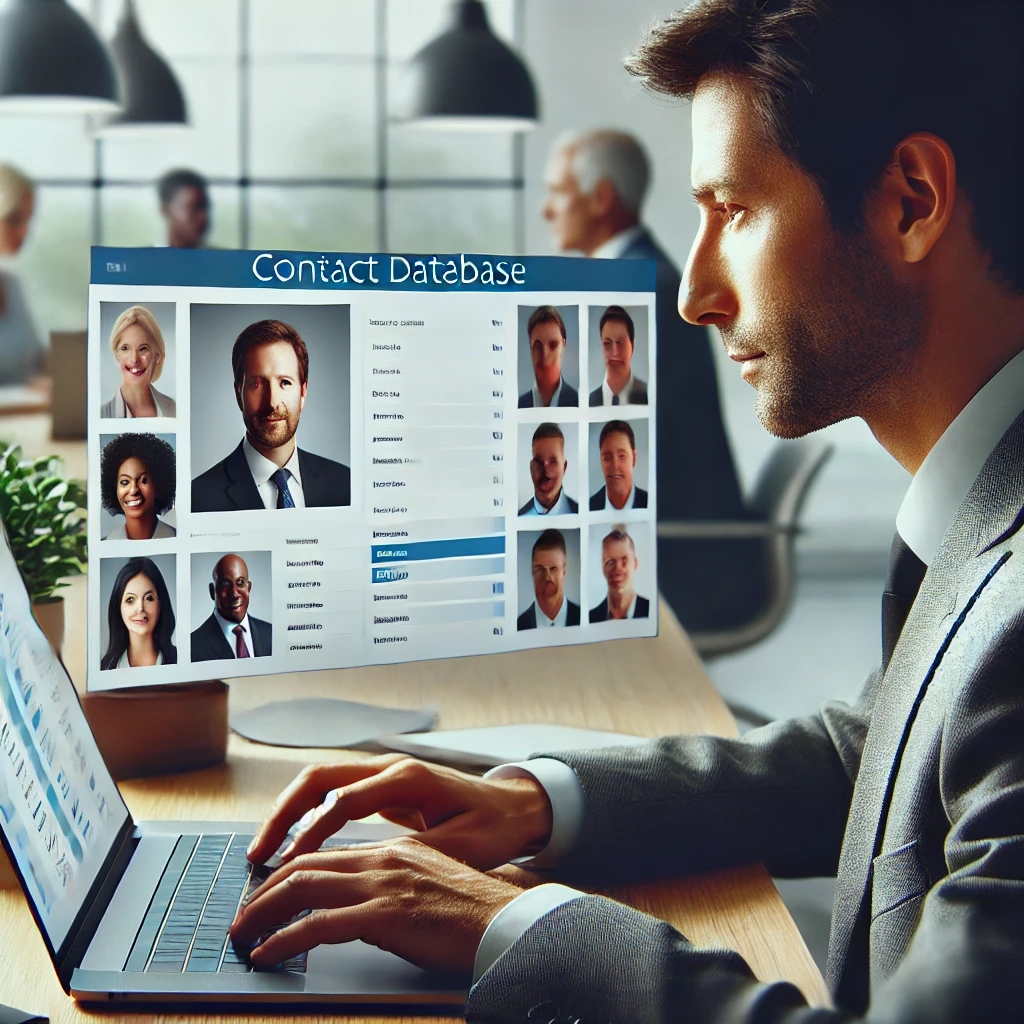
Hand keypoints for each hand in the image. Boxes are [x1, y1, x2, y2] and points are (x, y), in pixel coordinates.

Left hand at [229, 836, 522, 972]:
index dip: (286, 873)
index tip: (264, 894)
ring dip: (262, 912)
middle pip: (304, 866)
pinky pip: (317, 925)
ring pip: (302, 888)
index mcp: (391, 851)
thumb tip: (362, 905)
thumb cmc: (473, 913)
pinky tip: (268, 954)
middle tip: (240, 917)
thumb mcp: (428, 884)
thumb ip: (393, 883)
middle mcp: (381, 859)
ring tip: (242, 934)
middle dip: (263, 891)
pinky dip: (284, 939)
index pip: (323, 855)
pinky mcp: (384, 915)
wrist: (507, 920)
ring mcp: (381, 885)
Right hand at [245, 753, 552, 870]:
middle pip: (320, 776)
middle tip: (258, 852)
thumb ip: (414, 852)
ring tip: (264, 849)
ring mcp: (384, 770)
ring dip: (288, 810)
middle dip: (283, 812)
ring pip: (321, 778)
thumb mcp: (459, 847)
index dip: (312, 831)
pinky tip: (292, 841)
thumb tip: (368, 868)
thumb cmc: (491, 826)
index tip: (289, 863)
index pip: (344, 798)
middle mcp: (391, 766)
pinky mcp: (382, 783)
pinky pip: (332, 789)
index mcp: (409, 778)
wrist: (514, 806)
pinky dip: (306, 811)